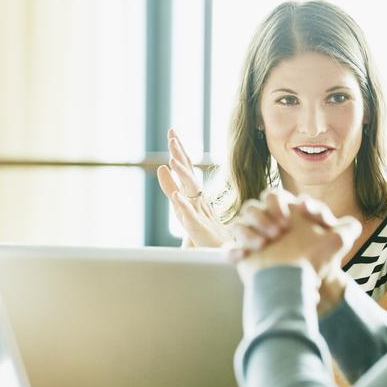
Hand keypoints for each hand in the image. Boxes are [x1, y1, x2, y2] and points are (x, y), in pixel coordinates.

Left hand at [156, 128, 231, 246]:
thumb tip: (161, 167)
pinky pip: (191, 218)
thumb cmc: (206, 230)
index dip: (179, 150)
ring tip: (172, 162)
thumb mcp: (183, 204)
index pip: (186, 168)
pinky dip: (184, 207)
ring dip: (183, 176)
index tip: (172, 131)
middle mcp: (198, 201)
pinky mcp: (200, 231)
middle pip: (188, 174)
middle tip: (172, 137)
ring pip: (191, 192)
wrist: (225, 254)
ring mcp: (200, 215)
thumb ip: (172, 187)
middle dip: (180, 155)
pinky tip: (177, 197)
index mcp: (194, 193)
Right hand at [230, 190, 360, 305]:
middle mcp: (265, 225)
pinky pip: (230, 249)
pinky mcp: (243, 257)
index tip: (292, 216)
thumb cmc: (318, 260)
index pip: (274, 196)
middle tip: (278, 232)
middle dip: (264, 216)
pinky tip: (244, 257)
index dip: (279, 203)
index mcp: (283, 214)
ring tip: (263, 245)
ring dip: (250, 233)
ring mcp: (253, 241)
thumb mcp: (340, 241)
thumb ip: (348, 227)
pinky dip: (235, 251)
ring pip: (239, 225)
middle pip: (252, 207)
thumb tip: (345, 220)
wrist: (302, 286)